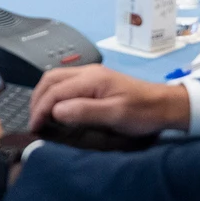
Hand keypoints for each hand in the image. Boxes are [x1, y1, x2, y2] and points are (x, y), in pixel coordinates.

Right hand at [29, 64, 189, 136]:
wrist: (165, 106)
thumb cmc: (143, 112)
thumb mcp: (115, 115)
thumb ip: (85, 111)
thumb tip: (55, 111)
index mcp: (91, 79)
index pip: (55, 90)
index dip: (41, 108)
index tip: (35, 127)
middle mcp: (88, 72)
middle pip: (51, 79)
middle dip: (37, 99)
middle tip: (34, 122)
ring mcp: (92, 75)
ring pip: (57, 79)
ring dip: (44, 96)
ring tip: (40, 116)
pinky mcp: (96, 82)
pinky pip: (66, 83)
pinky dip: (54, 94)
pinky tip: (55, 108)